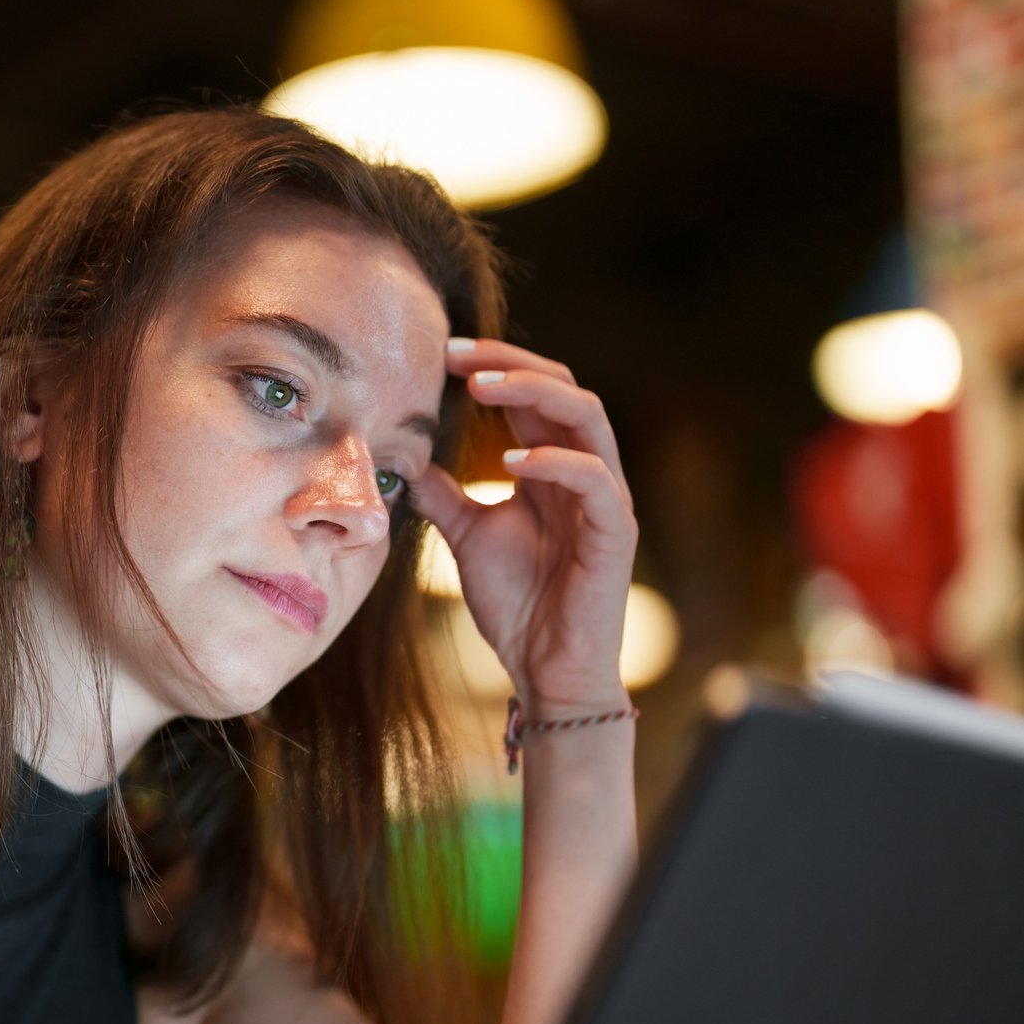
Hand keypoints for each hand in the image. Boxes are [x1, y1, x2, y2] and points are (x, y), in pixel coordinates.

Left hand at [409, 338, 637, 714]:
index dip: (494, 367)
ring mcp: (605, 499)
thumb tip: (407, 460)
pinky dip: (556, 462)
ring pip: (588, 417)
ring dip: (535, 393)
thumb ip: (446, 494)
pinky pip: (596, 480)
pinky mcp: (615, 533)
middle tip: (457, 355)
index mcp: (553, 467)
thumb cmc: (517, 603)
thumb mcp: (467, 536)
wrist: (544, 669)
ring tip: (483, 388)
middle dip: (511, 363)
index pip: (533, 394)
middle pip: (564, 387)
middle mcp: (584, 471)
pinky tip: (510, 463)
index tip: (442, 355)